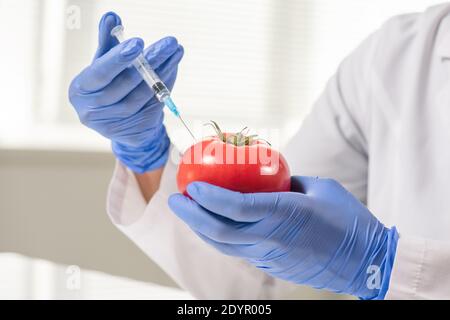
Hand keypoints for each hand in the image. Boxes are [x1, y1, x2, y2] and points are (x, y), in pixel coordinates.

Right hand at [69, 12, 183, 172]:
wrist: (118, 123)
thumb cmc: (108, 87)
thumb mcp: (104, 64)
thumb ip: (108, 43)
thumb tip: (112, 17)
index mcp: (81, 90)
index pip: (100, 73)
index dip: (119, 58)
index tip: (138, 42)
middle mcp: (93, 110)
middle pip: (125, 84)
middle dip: (150, 62)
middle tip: (169, 43)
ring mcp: (112, 125)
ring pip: (141, 96)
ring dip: (162, 72)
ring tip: (175, 52)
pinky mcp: (131, 133)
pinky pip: (152, 105)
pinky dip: (164, 85)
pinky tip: (173, 67)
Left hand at [168, 176, 398, 298]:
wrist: (365, 262)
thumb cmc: (348, 219)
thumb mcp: (319, 188)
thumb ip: (287, 181)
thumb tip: (265, 177)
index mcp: (285, 213)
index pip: (235, 207)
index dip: (208, 197)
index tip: (191, 185)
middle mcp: (271, 237)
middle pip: (219, 230)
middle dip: (191, 215)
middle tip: (175, 200)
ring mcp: (270, 255)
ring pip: (224, 244)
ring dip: (200, 228)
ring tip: (186, 212)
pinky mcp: (271, 265)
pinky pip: (238, 250)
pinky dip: (219, 237)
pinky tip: (212, 225)